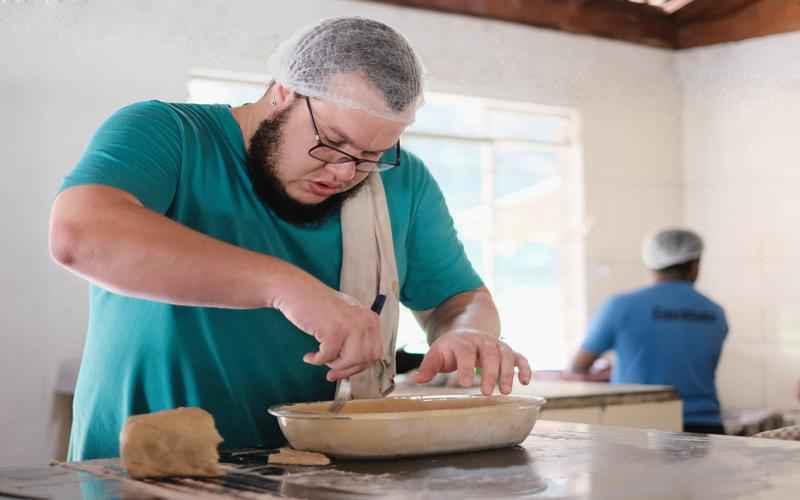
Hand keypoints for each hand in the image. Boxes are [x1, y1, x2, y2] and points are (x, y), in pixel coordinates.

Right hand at [275, 280, 382, 381]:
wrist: (297, 291)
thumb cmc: (319, 306)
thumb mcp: (345, 320)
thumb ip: (355, 340)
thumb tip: (354, 368)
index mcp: (371, 319)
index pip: (375, 353)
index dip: (359, 366)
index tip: (346, 371)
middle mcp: (364, 322)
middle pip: (365, 360)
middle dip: (346, 370)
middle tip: (330, 373)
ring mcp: (350, 325)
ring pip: (349, 361)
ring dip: (332, 364)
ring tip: (320, 358)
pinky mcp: (334, 330)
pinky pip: (328, 357)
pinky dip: (317, 360)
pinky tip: (309, 356)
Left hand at [413, 329, 531, 394]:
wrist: (467, 331)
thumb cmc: (450, 348)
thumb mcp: (437, 354)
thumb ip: (429, 366)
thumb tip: (417, 379)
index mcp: (462, 341)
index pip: (465, 352)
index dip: (466, 366)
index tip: (465, 383)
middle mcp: (482, 341)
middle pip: (489, 353)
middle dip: (490, 372)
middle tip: (487, 392)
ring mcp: (497, 345)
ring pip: (506, 355)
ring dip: (508, 373)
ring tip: (506, 391)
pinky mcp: (508, 351)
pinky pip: (520, 357)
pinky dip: (525, 367)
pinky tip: (525, 381)